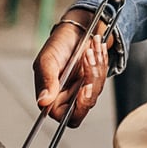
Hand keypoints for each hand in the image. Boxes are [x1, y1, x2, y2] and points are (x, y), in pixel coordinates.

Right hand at [33, 10, 108, 126]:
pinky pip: (103, 77)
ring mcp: (81, 89)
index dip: (77, 107)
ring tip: (89, 49)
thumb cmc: (57, 45)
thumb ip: (46, 81)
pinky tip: (96, 48)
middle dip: (91, 82)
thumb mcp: (48, 60)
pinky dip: (101, 61)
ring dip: (96, 66)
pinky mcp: (93, 80)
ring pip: (96, 90)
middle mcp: (67, 97)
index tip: (84, 89)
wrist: (74, 30)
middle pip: (85, 105)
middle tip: (90, 62)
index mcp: (52, 97)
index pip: (65, 117)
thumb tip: (43, 102)